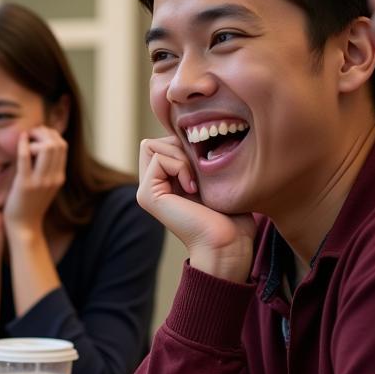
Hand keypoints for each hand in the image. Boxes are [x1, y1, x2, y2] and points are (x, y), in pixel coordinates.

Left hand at [3, 127, 66, 233]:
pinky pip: (26, 157)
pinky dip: (23, 144)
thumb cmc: (30, 205)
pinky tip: (20, 140)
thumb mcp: (45, 187)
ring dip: (35, 136)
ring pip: (47, 147)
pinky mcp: (25, 184)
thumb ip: (47, 170)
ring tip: (25, 137)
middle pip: (57, 143)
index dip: (51, 135)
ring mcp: (40, 181)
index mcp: (59, 177)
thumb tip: (42, 149)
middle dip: (44, 132)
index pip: (62, 146)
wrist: (24, 227)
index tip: (38, 135)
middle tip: (31, 133)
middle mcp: (54, 178)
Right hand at [137, 136, 255, 281]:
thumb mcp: (212, 176)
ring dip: (180, 156)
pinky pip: (159, 159)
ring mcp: (145, 192)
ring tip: (196, 181)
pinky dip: (180, 166)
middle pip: (153, 142)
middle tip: (199, 172)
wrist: (226, 243)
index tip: (204, 167)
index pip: (161, 142)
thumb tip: (191, 130)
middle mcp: (150, 187)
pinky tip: (192, 187)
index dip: (182, 144)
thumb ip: (195, 157)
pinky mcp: (146, 195)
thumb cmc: (229, 214)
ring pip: (152, 146)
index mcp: (163, 182)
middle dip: (179, 147)